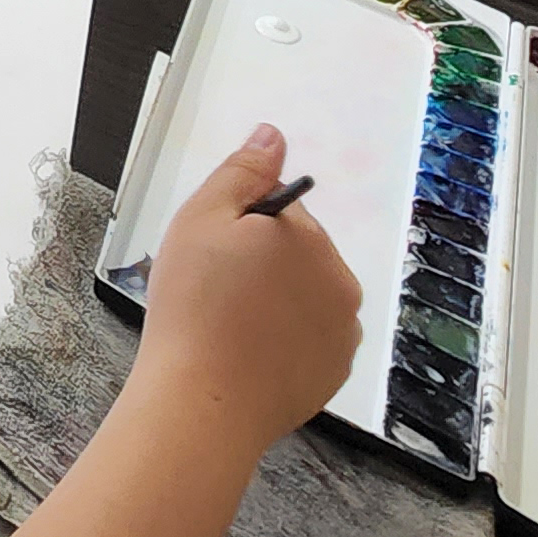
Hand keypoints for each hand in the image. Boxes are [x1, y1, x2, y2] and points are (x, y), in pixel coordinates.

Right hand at [125, 125, 362, 448]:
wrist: (204, 401)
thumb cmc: (193, 305)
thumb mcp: (200, 221)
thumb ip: (241, 173)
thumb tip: (273, 135)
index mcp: (308, 238)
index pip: (278, 213)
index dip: (238, 232)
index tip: (212, 260)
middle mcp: (340, 281)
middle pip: (297, 256)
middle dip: (261, 266)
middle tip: (214, 294)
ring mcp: (343, 333)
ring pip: (306, 299)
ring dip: (277, 303)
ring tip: (230, 329)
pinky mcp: (335, 375)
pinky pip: (311, 341)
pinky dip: (286, 343)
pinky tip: (250, 357)